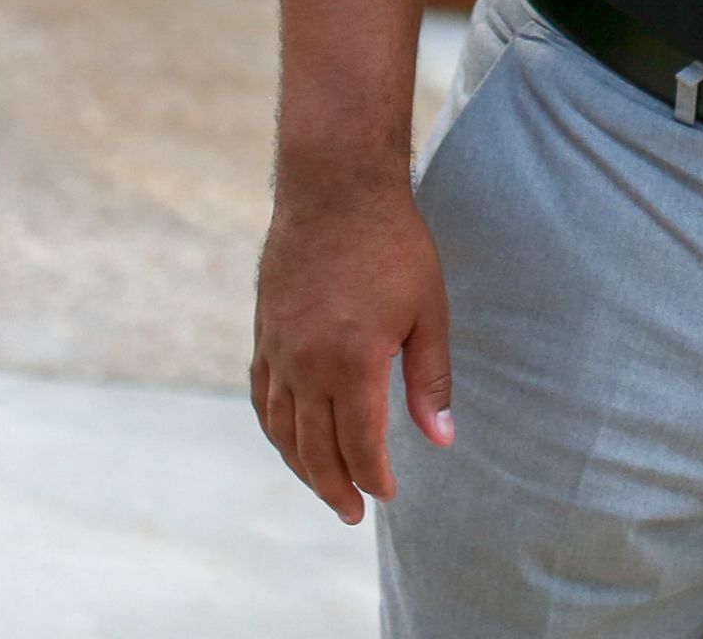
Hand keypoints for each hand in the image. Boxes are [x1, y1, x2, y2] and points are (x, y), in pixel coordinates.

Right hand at [250, 175, 453, 523]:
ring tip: (323, 489)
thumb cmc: (392, 245)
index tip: (389, 495)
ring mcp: (279, 349)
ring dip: (301, 467)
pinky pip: (261, 395)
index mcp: (353, 364)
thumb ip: (430, 380)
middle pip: (316, 450)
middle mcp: (307, 366)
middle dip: (337, 488)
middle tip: (354, 514)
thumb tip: (441, 438)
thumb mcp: (428, 311)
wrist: (335, 187)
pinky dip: (272, 427)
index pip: (360, 447)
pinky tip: (286, 439)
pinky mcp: (263, 331)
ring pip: (282, 429)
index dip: (375, 479)